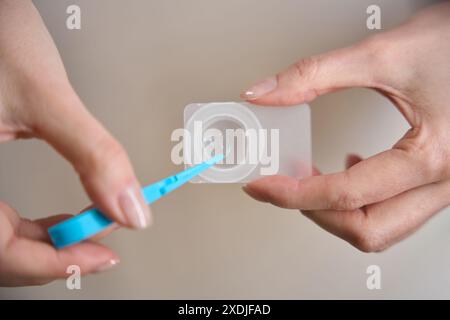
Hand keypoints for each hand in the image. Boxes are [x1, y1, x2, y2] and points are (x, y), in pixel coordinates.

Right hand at [0, 0, 150, 285]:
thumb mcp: (46, 96)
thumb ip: (94, 154)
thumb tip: (130, 206)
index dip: (55, 263)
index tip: (103, 255)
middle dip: (55, 256)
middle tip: (103, 247)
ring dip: (46, 245)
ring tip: (90, 234)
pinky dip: (33, 228)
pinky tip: (62, 222)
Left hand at [241, 3, 449, 251]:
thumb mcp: (382, 54)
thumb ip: (314, 74)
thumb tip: (267, 92)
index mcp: (432, 156)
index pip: (345, 195)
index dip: (293, 194)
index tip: (262, 186)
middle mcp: (446, 180)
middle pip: (366, 229)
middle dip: (316, 213)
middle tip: (281, 188)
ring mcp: (447, 184)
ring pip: (383, 228)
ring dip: (338, 213)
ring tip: (307, 183)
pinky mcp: (441, 176)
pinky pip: (398, 211)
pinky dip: (363, 203)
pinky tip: (351, 171)